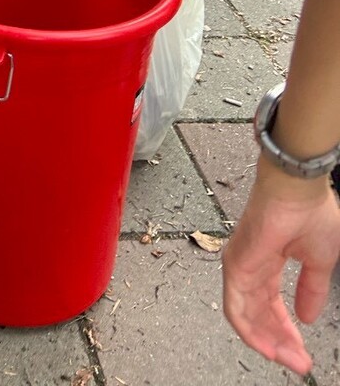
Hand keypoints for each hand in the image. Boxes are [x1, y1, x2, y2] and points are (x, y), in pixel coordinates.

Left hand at [223, 163, 339, 374]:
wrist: (297, 190)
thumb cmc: (310, 213)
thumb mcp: (319, 262)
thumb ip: (311, 291)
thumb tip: (307, 317)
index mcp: (269, 262)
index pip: (272, 305)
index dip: (287, 331)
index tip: (303, 354)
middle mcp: (251, 266)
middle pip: (259, 315)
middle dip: (279, 342)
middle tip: (298, 364)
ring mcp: (240, 266)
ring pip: (246, 316)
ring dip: (268, 343)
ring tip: (290, 361)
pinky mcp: (234, 265)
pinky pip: (235, 308)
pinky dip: (250, 332)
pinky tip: (268, 349)